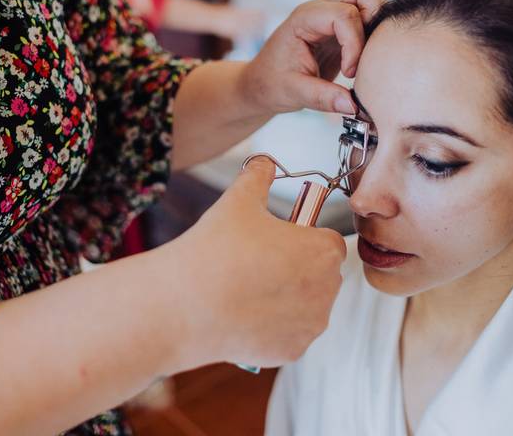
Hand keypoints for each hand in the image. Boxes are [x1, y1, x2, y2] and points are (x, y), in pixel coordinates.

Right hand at [164, 157, 345, 368]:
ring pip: (306, 305)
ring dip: (287, 297)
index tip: (275, 239)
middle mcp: (328, 290)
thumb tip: (264, 162)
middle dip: (297, 267)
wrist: (183, 306)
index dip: (301, 236)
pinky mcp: (292, 351)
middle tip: (257, 263)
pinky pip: (289, 334)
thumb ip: (258, 175)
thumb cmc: (215, 249)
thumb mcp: (238, 199)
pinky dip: (273, 327)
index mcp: (324, 250)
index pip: (328, 240)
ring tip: (248, 289)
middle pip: (320, 274)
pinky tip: (244, 315)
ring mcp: (311, 325)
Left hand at [239, 0, 387, 115]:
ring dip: (377, 18)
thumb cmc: (272, 83)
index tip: (349, 72)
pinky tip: (365, 56)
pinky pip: (370, 12)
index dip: (354, 44)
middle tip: (369, 48)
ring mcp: (333, 12)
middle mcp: (321, 8)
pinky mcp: (343, 25)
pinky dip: (376, 28)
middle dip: (376, 11)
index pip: (344, 15)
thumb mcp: (293, 93)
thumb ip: (323, 98)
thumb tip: (353, 105)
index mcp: (305, 18)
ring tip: (368, 52)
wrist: (262, 83)